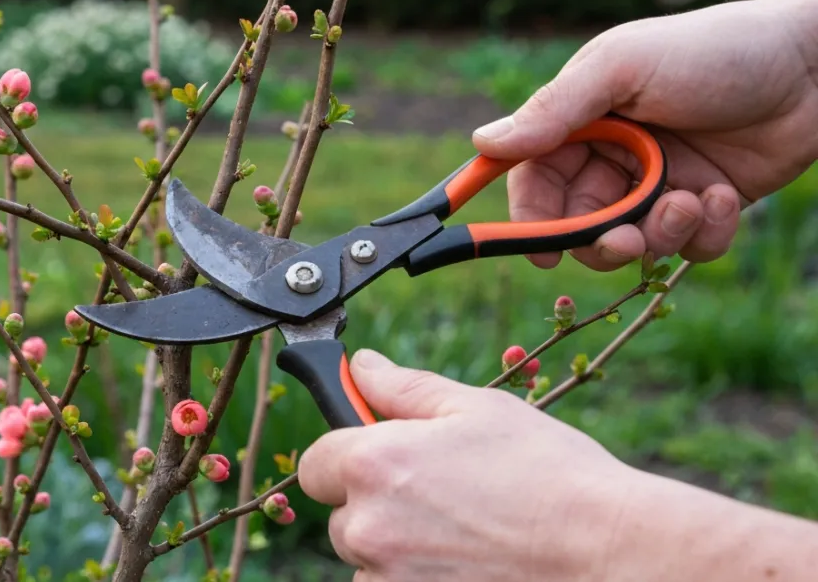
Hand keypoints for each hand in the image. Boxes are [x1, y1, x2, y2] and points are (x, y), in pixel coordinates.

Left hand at [298, 350, 631, 580]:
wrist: (611, 555)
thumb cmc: (551, 475)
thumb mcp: (478, 411)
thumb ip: (404, 388)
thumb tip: (360, 367)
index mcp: (374, 464)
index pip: (315, 464)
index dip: (347, 459)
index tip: (383, 460)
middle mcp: (368, 528)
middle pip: (343, 517)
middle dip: (379, 506)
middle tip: (447, 498)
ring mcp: (387, 581)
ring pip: (370, 563)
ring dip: (400, 552)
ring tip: (470, 536)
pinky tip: (474, 567)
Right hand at [473, 0, 817, 270]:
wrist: (815, 67)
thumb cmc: (714, 51)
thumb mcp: (624, 68)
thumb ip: (555, 110)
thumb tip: (484, 142)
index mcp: (583, 119)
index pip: (532, 177)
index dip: (529, 216)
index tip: (535, 248)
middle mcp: (614, 155)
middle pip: (576, 223)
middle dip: (597, 239)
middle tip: (624, 240)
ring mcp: (658, 183)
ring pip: (630, 242)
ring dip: (657, 234)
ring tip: (691, 203)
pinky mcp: (703, 207)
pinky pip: (685, 248)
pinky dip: (702, 234)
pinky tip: (721, 197)